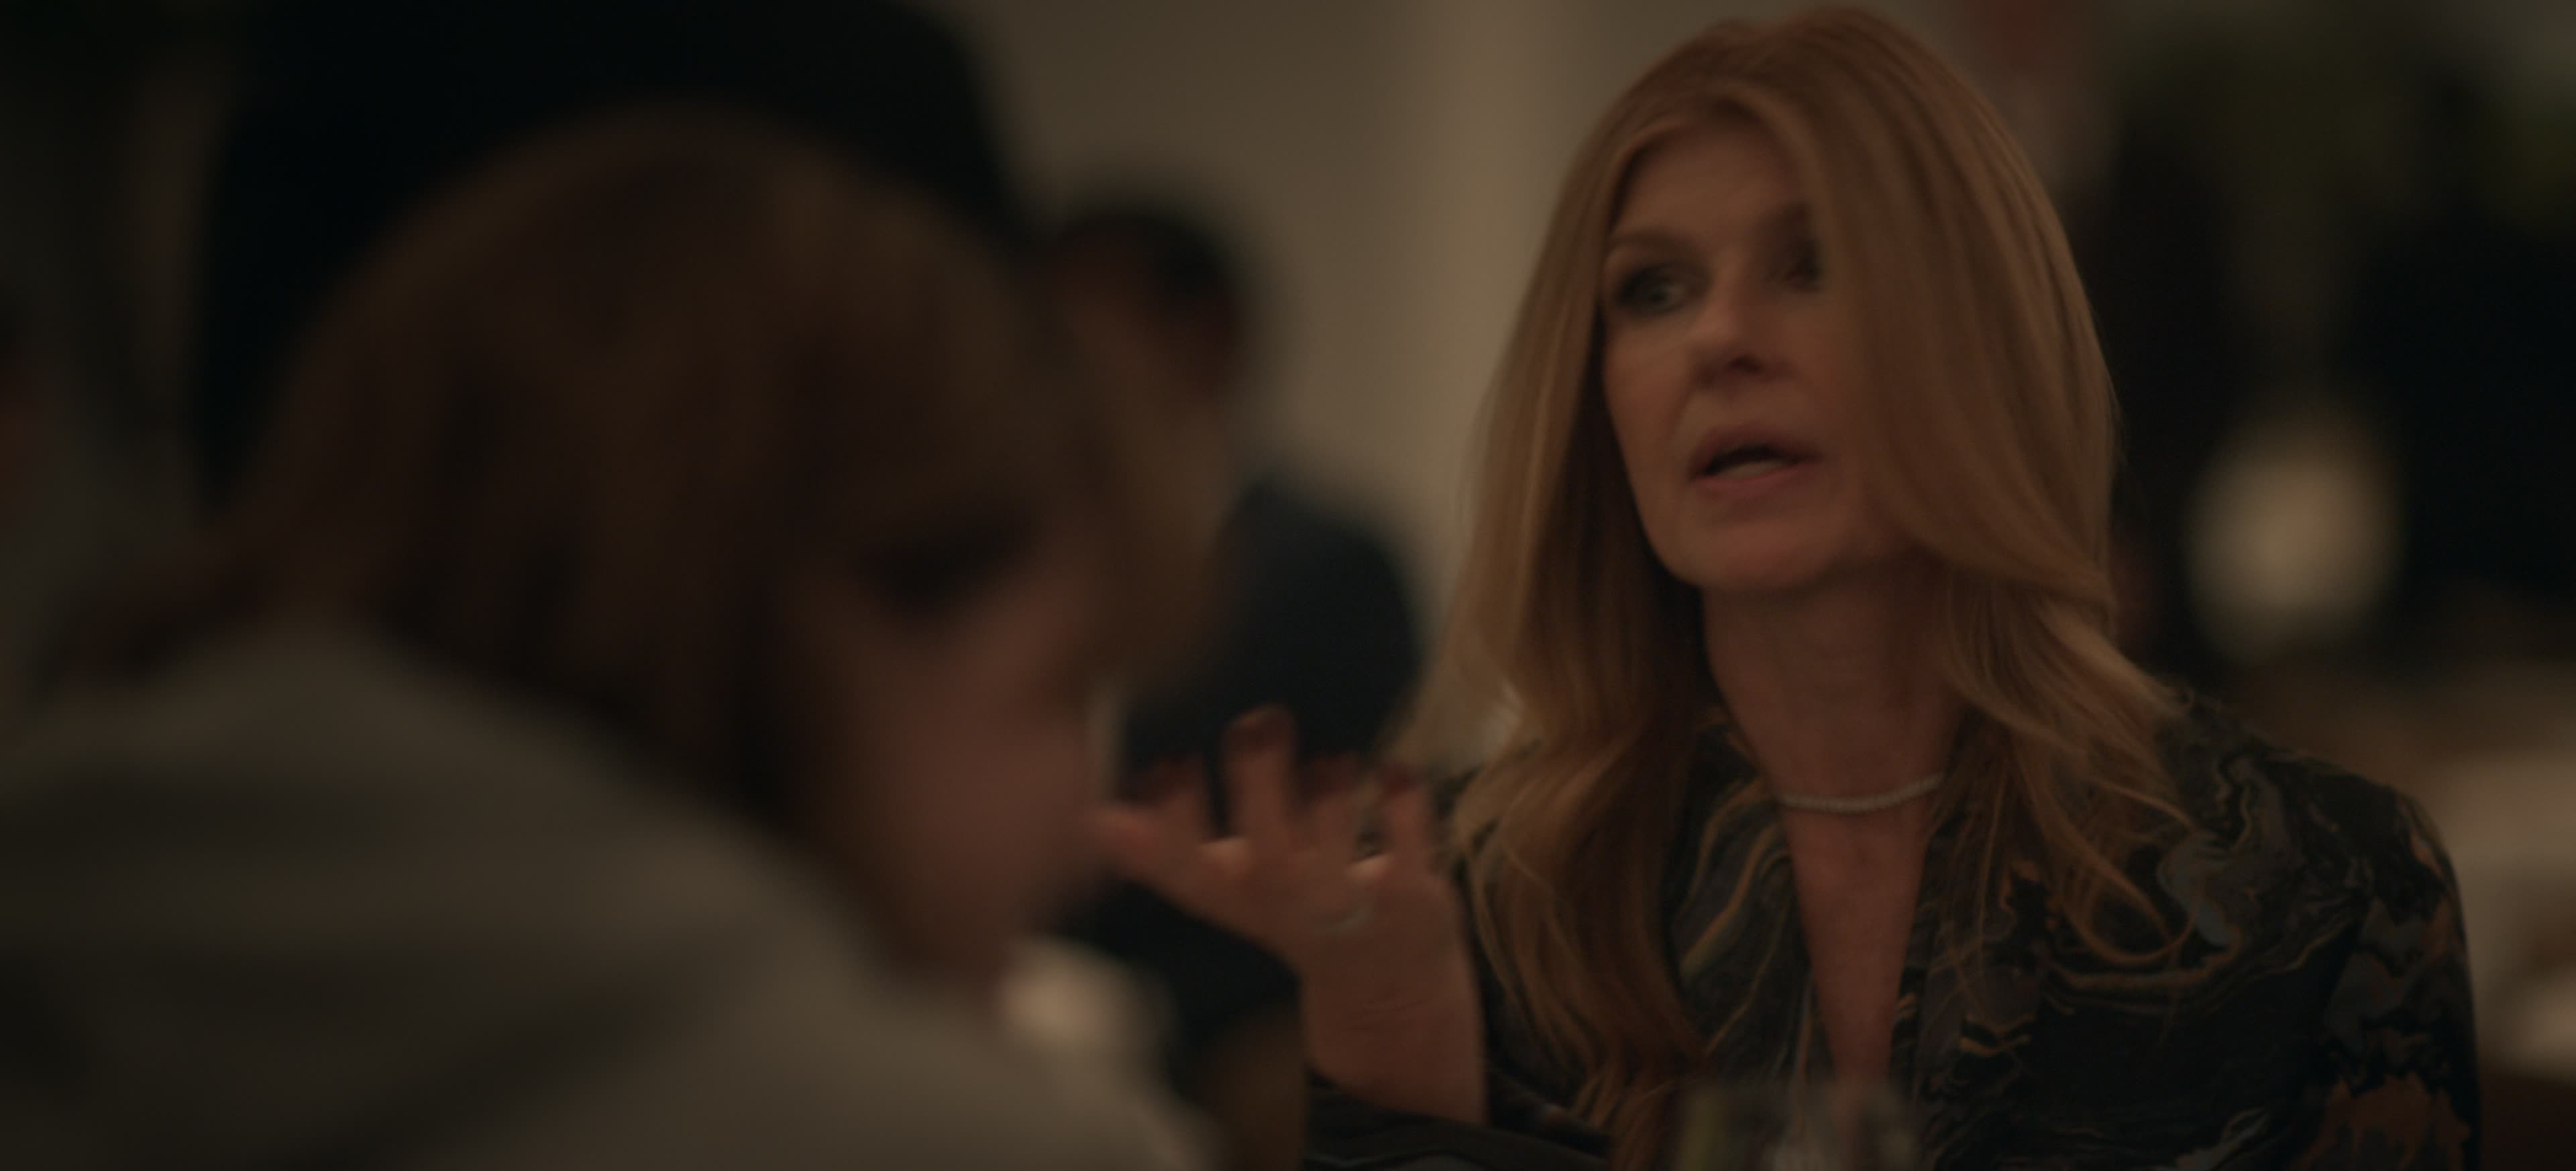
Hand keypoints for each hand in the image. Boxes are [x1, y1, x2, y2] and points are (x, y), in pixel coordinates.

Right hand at [1094, 707, 1485, 1123]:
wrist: (1386, 985)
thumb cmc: (1291, 908)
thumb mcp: (1222, 888)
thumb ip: (1160, 852)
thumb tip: (1087, 817)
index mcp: (1235, 893)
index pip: (1191, 866)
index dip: (1176, 819)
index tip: (1170, 760)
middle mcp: (1289, 901)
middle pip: (1269, 856)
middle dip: (1261, 790)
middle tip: (1255, 723)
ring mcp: (1352, 902)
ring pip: (1340, 855)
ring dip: (1333, 801)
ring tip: (1329, 755)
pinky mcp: (1412, 893)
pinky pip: (1411, 849)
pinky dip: (1406, 809)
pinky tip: (1396, 769)